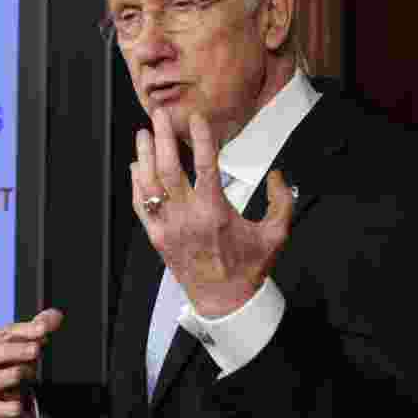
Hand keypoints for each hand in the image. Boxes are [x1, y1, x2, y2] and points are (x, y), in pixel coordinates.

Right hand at [0, 308, 63, 417]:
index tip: (43, 329)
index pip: (3, 333)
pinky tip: (19, 405)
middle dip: (14, 351)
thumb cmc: (2, 372)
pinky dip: (7, 407)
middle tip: (35, 349)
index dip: (24, 331)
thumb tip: (56, 315)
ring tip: (26, 375)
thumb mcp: (17, 351)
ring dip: (10, 377)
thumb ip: (36, 331)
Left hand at [132, 108, 294, 317]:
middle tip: (159, 115)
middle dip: (162, 138)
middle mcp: (188, 217)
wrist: (224, 301)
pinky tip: (136, 166)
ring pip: (150, 184)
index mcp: (216, 213)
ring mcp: (168, 227)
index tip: (196, 118)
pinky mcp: (156, 237)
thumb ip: (282, 202)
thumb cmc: (248, 268)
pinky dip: (136, 184)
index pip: (205, 166)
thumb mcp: (276, 235)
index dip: (200, 139)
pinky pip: (140, 205)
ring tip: (143, 132)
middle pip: (169, 169)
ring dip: (144, 156)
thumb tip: (279, 176)